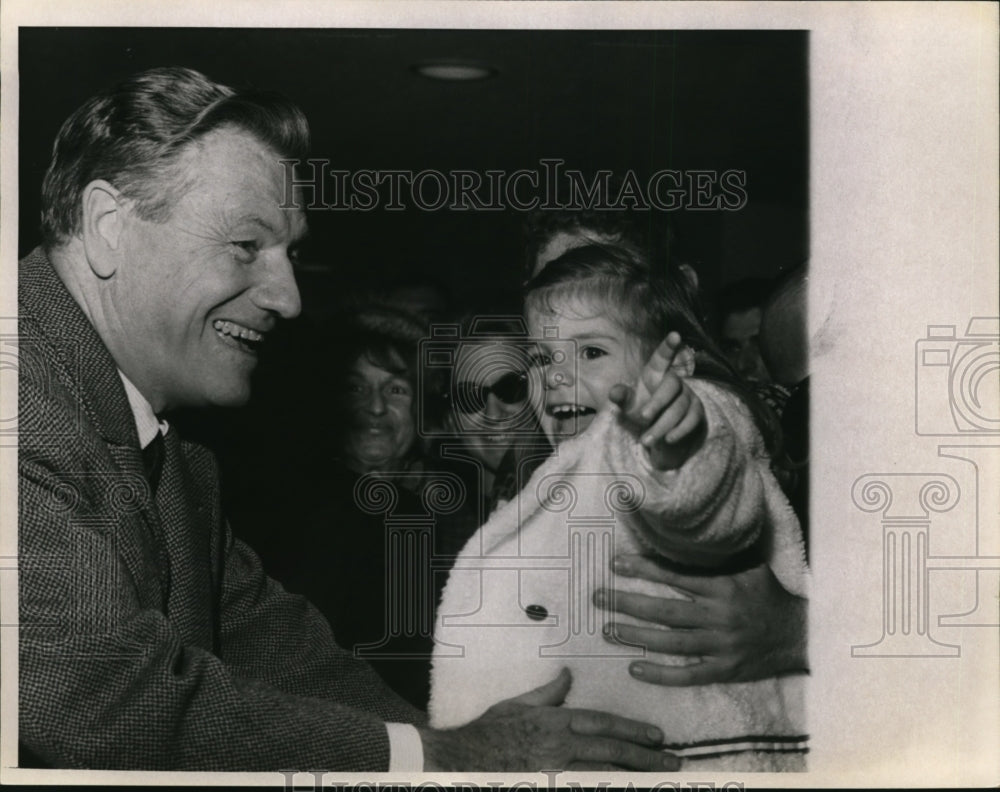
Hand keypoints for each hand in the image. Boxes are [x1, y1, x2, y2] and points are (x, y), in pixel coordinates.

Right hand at [418, 668, 679, 770]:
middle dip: (645, 757)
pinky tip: (623, 788)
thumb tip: (567, 675)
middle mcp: (560, 746)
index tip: (657, 735)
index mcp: (555, 721)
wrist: (462, 760)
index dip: (633, 729)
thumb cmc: (489, 732)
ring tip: (660, 780)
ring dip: (633, 777)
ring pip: (604, 775)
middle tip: (674, 762)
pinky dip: (605, 787)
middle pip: (611, 751)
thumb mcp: (518, 704)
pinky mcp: (549, 785)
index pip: (603, 723)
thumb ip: (548, 693)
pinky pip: (584, 787)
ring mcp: (556, 771)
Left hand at [594, 557, 806, 684]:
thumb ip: (720, 555)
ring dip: (636, 636)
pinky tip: (635, 668)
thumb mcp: (751, 567)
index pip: (675, 578)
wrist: (802, 636)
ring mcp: (720, 646)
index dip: (644, 570)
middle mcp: (718, 617)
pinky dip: (661, 674)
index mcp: (722, 588)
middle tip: (598, 597)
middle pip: (665, 612)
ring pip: (670, 643)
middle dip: (628, 603)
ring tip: (607, 629)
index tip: (616, 564)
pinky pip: (687, 675)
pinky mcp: (724, 670)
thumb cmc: (770, 596)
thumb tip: (696, 529)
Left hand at [609, 332, 705, 470]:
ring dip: (662, 425)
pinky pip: (692, 420)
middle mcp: (674, 381)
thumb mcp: (628, 405)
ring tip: (646, 440)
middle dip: (658, 402)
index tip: (675, 335)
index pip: (662, 357)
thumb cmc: (641, 409)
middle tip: (643, 416)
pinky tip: (667, 439)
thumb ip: (622, 397)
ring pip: (679, 408)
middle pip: (672, 385)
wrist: (660, 431)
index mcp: (656, 373)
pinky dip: (679, 431)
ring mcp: (688, 396)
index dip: (668, 347)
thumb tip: (614, 392)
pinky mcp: (697, 412)